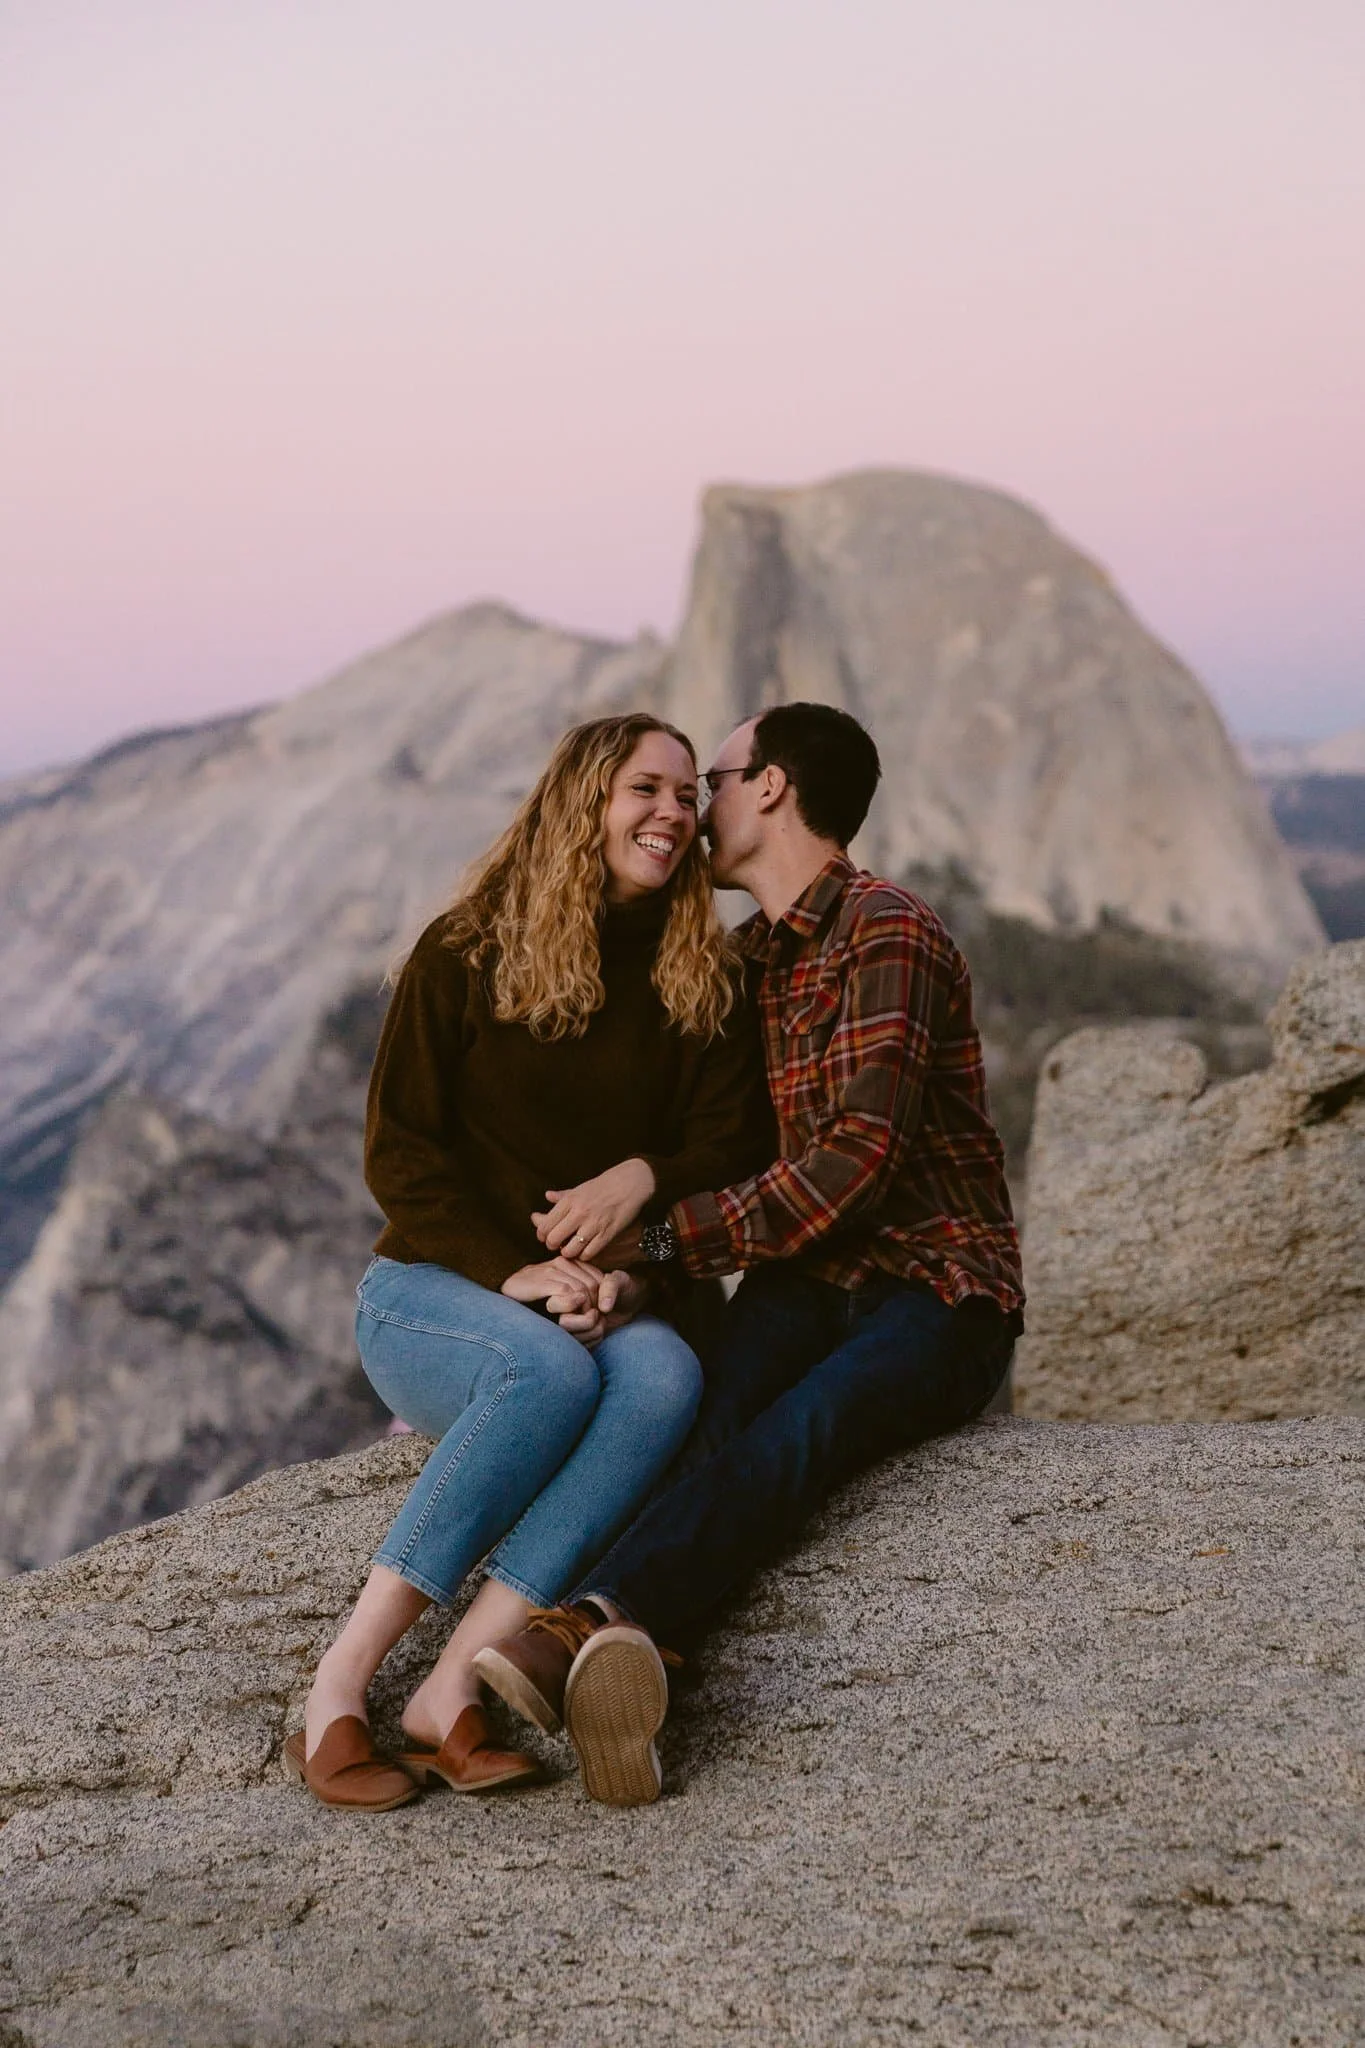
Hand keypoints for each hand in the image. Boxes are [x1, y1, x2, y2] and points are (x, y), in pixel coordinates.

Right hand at [500, 1256, 604, 1316]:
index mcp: (570, 1262)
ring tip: (580, 1321)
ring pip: (581, 1290)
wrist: (509, 1291)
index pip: (598, 1278)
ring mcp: (551, 1270)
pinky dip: (570, 1306)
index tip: (597, 1313)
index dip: (602, 1298)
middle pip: (592, 1285)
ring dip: (584, 1309)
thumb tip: (600, 1301)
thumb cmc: (536, 1294)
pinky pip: (565, 1291)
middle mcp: (563, 1262)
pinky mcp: (541, 1280)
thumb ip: (579, 1289)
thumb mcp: (561, 1290)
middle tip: (591, 1320)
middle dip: (595, 1305)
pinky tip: (567, 1316)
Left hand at [533, 1158, 655, 1262]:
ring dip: (568, 1252)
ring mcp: (593, 1224)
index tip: (546, 1237)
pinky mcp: (607, 1233)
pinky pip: (589, 1253)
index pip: (545, 1225)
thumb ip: (563, 1195)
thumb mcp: (580, 1188)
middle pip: (554, 1240)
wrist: (630, 1183)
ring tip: (571, 1248)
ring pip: (570, 1250)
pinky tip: (585, 1250)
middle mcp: (579, 1213)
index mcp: (569, 1201)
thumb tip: (547, 1196)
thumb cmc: (604, 1185)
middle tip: (557, 1244)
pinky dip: (584, 1255)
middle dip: (552, 1246)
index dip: (542, 1236)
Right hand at [554, 1269, 650, 1347]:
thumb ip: (610, 1286)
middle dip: (588, 1321)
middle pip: (564, 1323)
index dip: (573, 1303)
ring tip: (603, 1319)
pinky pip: (582, 1344)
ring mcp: (571, 1323)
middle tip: (598, 1313)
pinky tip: (602, 1327)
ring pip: (573, 1336)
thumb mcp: (620, 1280)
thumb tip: (604, 1307)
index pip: (555, 1302)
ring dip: (594, 1330)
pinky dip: (596, 1337)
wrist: (630, 1300)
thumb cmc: (622, 1286)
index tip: (588, 1299)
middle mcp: (565, 1307)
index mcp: (568, 1288)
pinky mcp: (579, 1335)